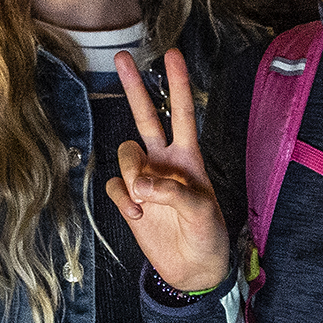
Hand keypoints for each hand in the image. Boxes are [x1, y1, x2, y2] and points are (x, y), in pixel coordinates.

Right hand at [105, 48, 229, 293]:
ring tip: (145, 200)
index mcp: (189, 158)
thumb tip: (141, 184)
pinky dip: (123, 199)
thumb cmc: (207, 235)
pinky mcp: (129, 199)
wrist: (193, 268)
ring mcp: (144, 179)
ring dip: (132, 173)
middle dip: (135, 87)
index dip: (178, 84)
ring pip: (125, 154)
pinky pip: (116, 186)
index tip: (172, 54)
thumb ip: (174, 193)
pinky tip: (138, 214)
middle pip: (145, 117)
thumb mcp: (203, 212)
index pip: (183, 113)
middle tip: (121, 57)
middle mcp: (164, 161)